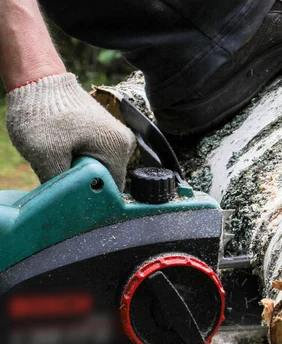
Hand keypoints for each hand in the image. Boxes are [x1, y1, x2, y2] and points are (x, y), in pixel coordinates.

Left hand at [6, 73, 135, 189]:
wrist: (37, 79)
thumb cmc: (42, 113)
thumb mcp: (45, 155)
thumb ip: (61, 185)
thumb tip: (67, 206)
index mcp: (117, 148)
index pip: (111, 189)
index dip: (90, 198)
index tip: (68, 198)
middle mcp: (123, 143)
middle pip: (105, 180)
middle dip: (81, 184)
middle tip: (57, 176)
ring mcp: (114, 137)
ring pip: (97, 170)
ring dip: (77, 172)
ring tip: (57, 160)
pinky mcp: (103, 133)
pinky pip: (93, 158)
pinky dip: (76, 161)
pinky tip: (60, 153)